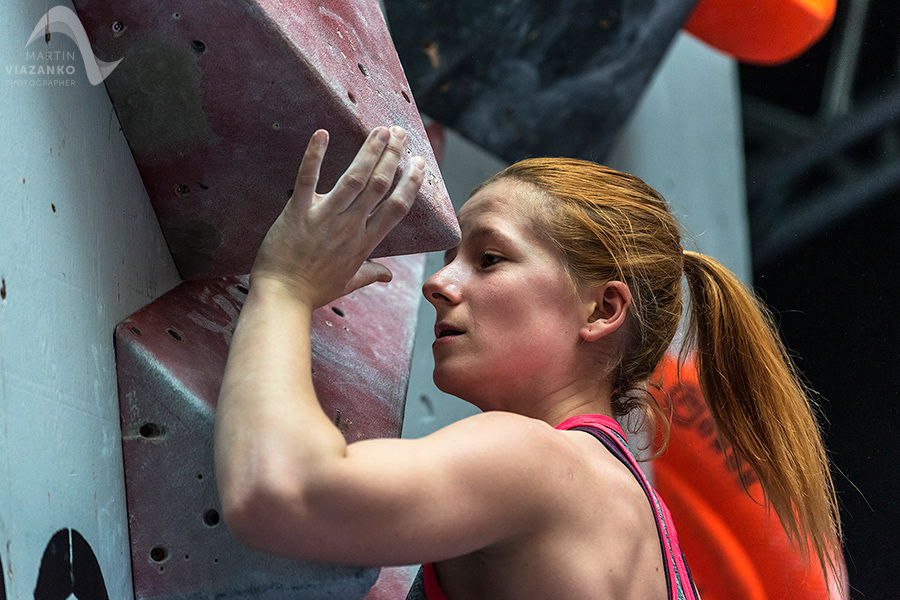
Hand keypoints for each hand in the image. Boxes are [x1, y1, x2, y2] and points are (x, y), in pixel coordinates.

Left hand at [251, 126, 424, 308]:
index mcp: (364, 242)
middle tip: (400, 133)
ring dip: (369, 151)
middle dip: (392, 155)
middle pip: (379, 185)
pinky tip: (322, 133)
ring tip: (379, 129)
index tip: (420, 163)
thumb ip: (371, 274)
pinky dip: (315, 155)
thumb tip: (388, 276)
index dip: (411, 182)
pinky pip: (307, 179)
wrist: (282, 300)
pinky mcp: (297, 213)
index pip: (397, 207)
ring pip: (354, 179)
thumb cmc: (313, 291)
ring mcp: (324, 219)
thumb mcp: (348, 283)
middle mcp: (349, 227)